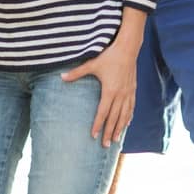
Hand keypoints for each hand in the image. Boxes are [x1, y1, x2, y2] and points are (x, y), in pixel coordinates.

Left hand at [61, 33, 138, 147]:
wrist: (128, 48)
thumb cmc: (109, 56)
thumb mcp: (92, 64)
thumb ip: (77, 72)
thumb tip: (61, 77)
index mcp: (110, 91)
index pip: (102, 112)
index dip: (98, 125)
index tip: (93, 135)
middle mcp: (120, 95)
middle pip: (114, 118)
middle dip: (110, 132)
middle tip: (106, 145)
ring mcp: (128, 93)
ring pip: (124, 115)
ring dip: (120, 128)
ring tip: (117, 139)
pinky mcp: (133, 89)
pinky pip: (131, 107)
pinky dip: (129, 117)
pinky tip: (127, 124)